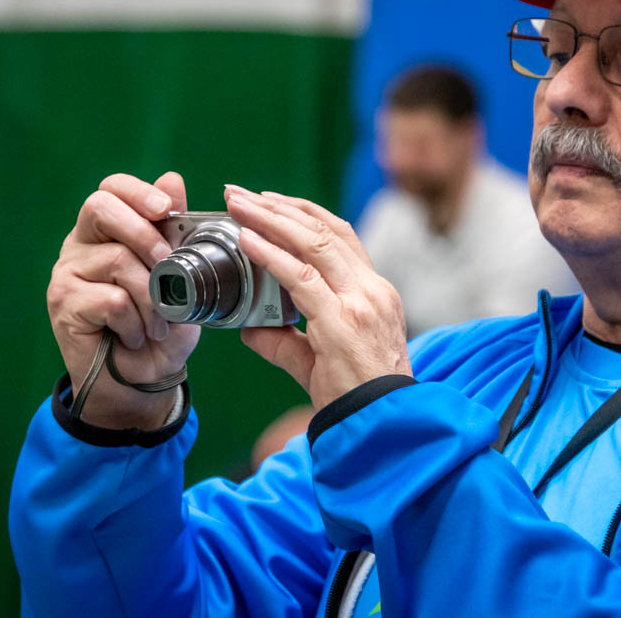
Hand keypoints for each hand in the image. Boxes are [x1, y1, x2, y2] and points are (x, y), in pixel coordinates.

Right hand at [47, 172, 200, 428]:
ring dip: (151, 295)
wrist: (144, 379)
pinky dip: (135, 321)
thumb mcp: (180, 276)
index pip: (111, 189)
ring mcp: (67, 273)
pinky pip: (110, 300)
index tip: (166, 208)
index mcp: (107, 230)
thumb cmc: (161, 324)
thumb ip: (173, 230)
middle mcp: (80, 245)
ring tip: (159, 322)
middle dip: (144, 232)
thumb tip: (172, 178)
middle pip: (100, 207)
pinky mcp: (64, 305)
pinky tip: (136, 336)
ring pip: (116, 260)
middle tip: (168, 264)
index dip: (137, 191)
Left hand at [224, 186, 409, 410]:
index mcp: (375, 292)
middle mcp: (372, 289)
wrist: (381, 426)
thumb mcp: (321, 360)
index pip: (342, 236)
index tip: (270, 201)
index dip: (303, 214)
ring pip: (314, 243)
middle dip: (280, 207)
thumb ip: (285, 341)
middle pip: (326, 230)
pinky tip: (246, 241)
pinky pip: (300, 278)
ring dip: (271, 219)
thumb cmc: (356, 397)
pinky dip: (270, 255)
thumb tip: (248, 328)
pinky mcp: (342, 321)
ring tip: (238, 205)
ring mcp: (361, 302)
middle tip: (242, 194)